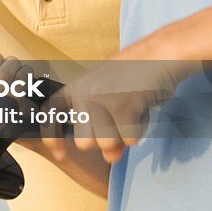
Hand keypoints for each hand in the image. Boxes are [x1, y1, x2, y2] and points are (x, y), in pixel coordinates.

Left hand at [41, 55, 189, 163]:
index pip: (52, 113)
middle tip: (119, 121)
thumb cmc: (135, 76)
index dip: (52, 136)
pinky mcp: (123, 104)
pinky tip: (141, 111)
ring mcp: (102, 98)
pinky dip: (138, 131)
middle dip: (104, 141)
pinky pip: (128, 139)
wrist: (159, 53)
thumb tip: (110, 157)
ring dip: (123, 136)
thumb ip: (106, 129)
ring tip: (132, 112)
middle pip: (84, 143)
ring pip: (106, 144)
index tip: (60, 155)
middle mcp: (84, 92)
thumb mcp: (113, 100)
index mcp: (76, 87)